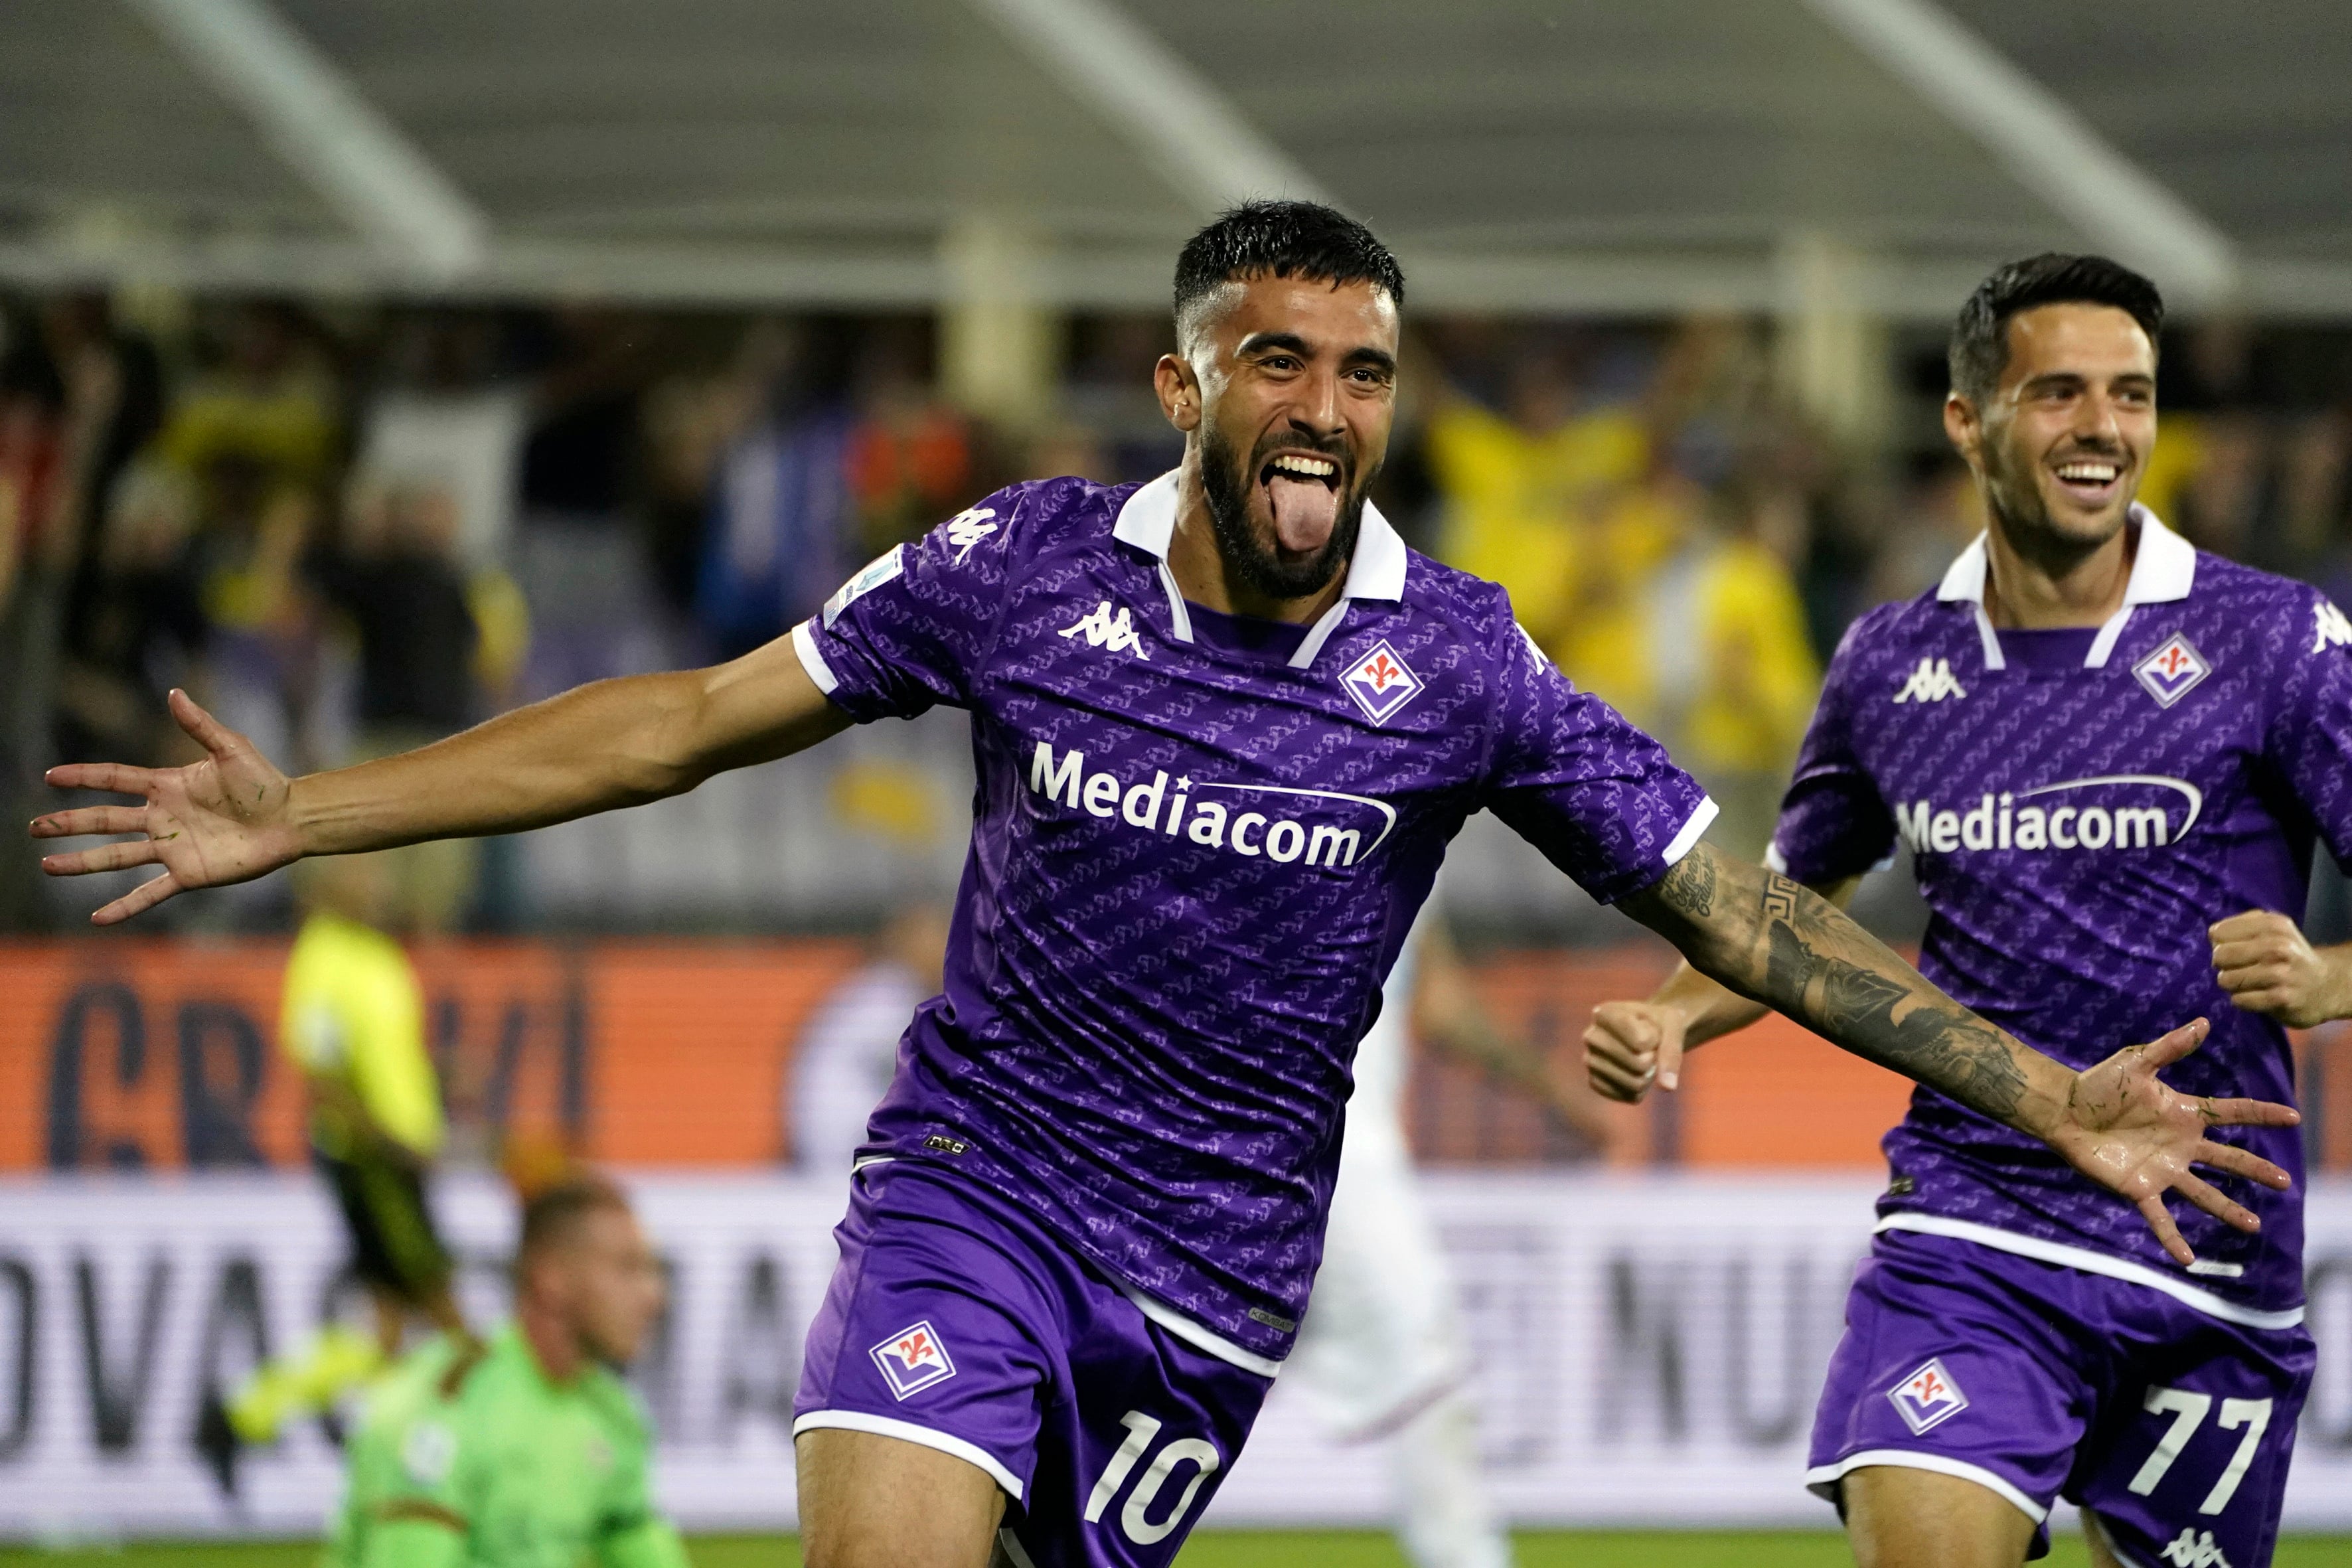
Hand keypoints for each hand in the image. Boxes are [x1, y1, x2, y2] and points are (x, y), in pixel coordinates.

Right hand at [32, 689, 303, 923]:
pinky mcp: (188, 873)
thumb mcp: (231, 748)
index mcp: (167, 786)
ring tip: (48, 865)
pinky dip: (125, 906)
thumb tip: (174, 692)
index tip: (51, 776)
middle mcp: (162, 818)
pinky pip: (150, 892)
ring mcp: (172, 847)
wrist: (291, 819)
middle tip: (35, 827)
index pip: (114, 779)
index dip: (83, 777)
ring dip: (82, 863)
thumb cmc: (264, 782)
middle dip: (69, 823)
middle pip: (105, 821)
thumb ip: (199, 725)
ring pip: (116, 857)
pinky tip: (98, 918)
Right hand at [1585, 1000, 1690, 1102]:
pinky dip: (1641, 1089)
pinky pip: (1628, 1096)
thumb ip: (1672, 1051)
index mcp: (1604, 1013)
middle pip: (1637, 1064)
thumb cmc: (1659, 1022)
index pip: (1641, 1041)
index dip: (1657, 1040)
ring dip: (1649, 1075)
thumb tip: (1667, 1087)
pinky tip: (1635, 1073)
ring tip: (1643, 1059)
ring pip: (1634, 1083)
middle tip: (1650, 1048)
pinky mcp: (1594, 1081)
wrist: (1647, 1031)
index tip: (1652, 1029)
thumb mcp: (1673, 1024)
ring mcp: (1589, 1060)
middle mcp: (1591, 1036)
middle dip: (1654, 1060)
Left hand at [2038, 1019, 2299, 1265]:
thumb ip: (2170, 1047)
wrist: (2064, 1111)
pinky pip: (2160, 1217)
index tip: (2293, 1117)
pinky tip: (2187, 1258)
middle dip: (2256, 1169)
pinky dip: (2172, 1237)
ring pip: (2203, 1193)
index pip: (2232, 1113)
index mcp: (2184, 1113)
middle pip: (2228, 1159)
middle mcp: (2181, 1145)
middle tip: (2285, 1182)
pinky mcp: (2139, 1188)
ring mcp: (2163, 1168)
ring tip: (2254, 1224)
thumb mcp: (2136, 1061)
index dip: (2262, 1114)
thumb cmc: (2098, 1084)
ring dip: (2228, 1209)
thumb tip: (2205, 1022)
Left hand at [2211, 910, 2350, 1028]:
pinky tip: (2258, 996)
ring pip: (2226, 980)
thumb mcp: (2273, 930)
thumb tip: (2214, 935)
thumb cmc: (2288, 956)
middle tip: (2240, 969)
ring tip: (2250, 983)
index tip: (2235, 950)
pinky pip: (2239, 1000)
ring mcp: (2281, 973)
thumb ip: (2243, 926)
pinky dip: (2242, 1000)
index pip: (2218, 932)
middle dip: (2223, 965)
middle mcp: (2278, 946)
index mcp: (2272, 925)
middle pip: (2219, 956)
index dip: (2220, 944)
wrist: (2326, 985)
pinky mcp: (2282, 998)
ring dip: (2232, 985)